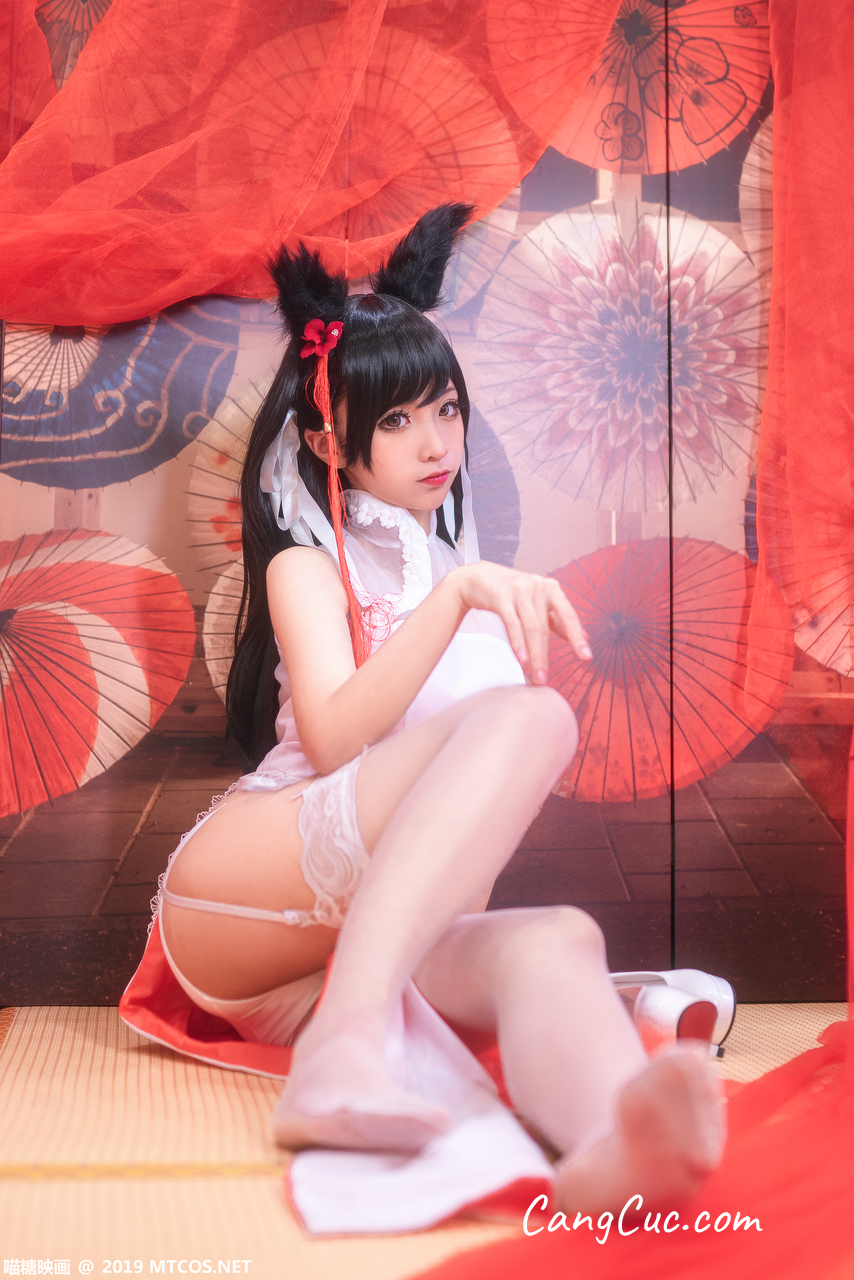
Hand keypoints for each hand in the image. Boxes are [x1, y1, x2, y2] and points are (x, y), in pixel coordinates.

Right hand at [447, 562, 591, 684]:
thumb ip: (558, 619)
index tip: (586, 657)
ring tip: (533, 675)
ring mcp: (520, 590)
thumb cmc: (512, 593)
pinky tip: (521, 659)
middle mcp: (538, 586)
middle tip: (544, 680)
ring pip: (530, 628)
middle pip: (545, 628)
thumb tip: (585, 636)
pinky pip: (512, 623)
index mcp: (552, 589)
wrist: (479, 578)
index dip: (577, 638)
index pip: (569, 616)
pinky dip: (517, 642)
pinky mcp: (501, 595)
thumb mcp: (538, 603)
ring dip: (533, 655)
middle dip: (545, 656)